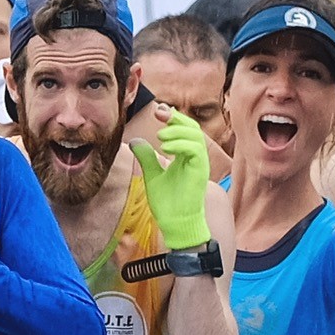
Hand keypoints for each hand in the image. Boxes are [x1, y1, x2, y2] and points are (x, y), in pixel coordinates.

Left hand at [130, 105, 214, 256]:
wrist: (176, 223)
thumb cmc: (168, 203)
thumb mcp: (152, 175)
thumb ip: (146, 157)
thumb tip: (134, 141)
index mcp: (186, 156)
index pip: (184, 129)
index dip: (172, 117)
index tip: (156, 112)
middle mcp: (195, 157)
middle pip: (192, 127)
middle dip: (175, 117)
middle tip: (158, 114)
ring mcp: (199, 164)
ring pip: (195, 136)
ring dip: (176, 130)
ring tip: (159, 136)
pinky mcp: (200, 172)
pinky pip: (195, 150)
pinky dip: (181, 145)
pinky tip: (165, 148)